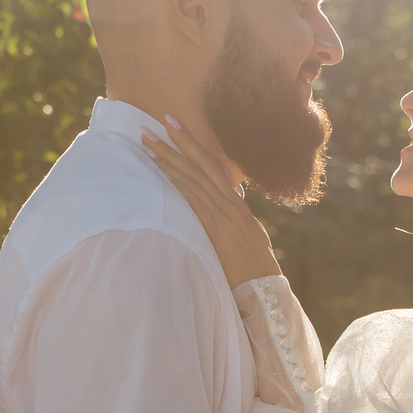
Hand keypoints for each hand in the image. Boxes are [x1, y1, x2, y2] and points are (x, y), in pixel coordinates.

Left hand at [142, 116, 280, 286]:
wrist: (264, 289)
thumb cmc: (255, 269)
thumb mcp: (247, 238)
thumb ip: (232, 221)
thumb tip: (224, 211)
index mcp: (237, 205)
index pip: (211, 168)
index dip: (193, 147)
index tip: (175, 129)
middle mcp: (230, 203)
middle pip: (201, 164)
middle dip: (178, 141)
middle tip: (157, 122)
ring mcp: (224, 214)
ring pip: (193, 177)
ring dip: (168, 157)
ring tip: (148, 141)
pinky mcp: (216, 228)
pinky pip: (194, 198)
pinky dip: (177, 181)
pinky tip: (162, 169)